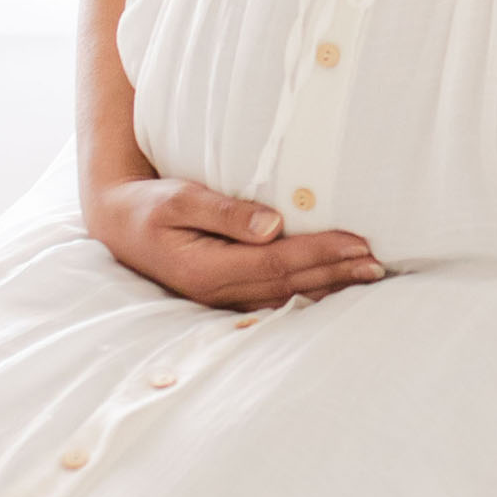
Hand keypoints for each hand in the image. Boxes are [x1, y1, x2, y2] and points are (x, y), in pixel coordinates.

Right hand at [84, 175, 386, 311]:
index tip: (358, 242)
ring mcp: (223, 298)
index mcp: (208, 269)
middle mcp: (219, 291)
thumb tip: (273, 225)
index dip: (321, 254)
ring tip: (368, 277)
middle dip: (336, 274)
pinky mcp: (227, 293)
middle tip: (378, 264)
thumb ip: (225, 212)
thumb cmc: (149, 205)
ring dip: (329, 286)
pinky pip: (276, 296)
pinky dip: (309, 290)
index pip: (278, 263)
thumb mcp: (179, 199)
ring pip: (287, 296)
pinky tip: (334, 285)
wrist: (118, 223)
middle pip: (290, 284)